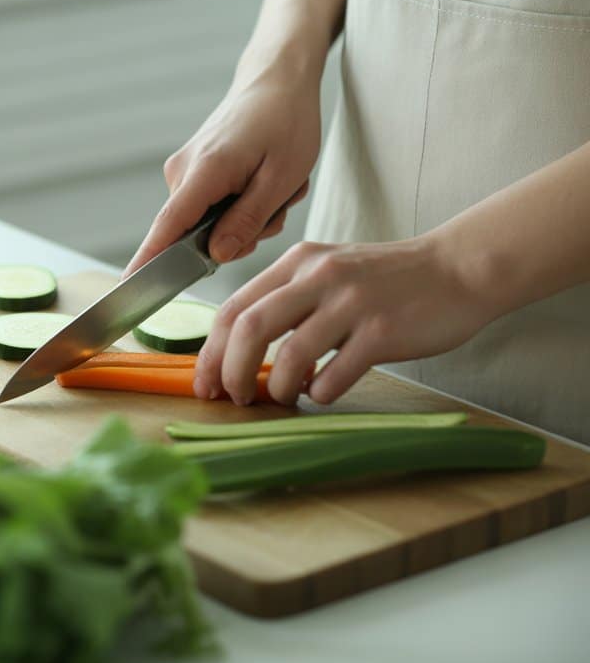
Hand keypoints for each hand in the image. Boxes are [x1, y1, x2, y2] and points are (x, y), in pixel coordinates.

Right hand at [124, 70, 320, 276]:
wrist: (277, 80)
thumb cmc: (286, 121)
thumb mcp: (282, 178)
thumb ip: (247, 221)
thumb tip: (215, 255)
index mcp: (204, 172)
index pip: (167, 228)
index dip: (148, 262)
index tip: (128, 290)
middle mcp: (182, 172)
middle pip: (197, 234)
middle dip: (243, 232)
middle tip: (279, 203)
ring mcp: (184, 171)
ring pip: (209, 223)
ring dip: (248, 215)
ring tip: (275, 185)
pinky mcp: (192, 172)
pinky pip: (212, 207)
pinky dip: (242, 203)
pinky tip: (263, 180)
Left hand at [193, 237, 494, 405]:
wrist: (457, 268)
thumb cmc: (387, 280)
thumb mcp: (327, 272)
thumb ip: (287, 300)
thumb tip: (241, 351)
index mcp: (296, 263)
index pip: (233, 307)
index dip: (210, 350)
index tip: (203, 382)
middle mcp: (318, 278)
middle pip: (250, 327)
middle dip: (231, 371)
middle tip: (232, 397)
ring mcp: (351, 303)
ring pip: (290, 355)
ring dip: (277, 388)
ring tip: (282, 398)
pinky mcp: (383, 331)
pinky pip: (335, 374)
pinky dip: (319, 391)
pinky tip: (322, 392)